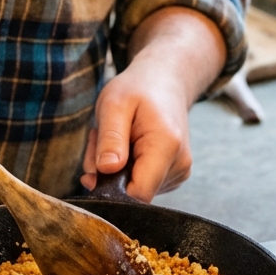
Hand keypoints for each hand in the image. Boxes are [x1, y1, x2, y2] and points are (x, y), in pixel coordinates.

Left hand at [80, 61, 192, 201]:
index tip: (96, 162)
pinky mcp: (172, 176)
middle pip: (132, 192)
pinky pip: (140, 183)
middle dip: (107, 173)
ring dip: (113, 169)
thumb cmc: (138, 89)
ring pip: (133, 189)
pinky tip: (125, 144)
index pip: (138, 194)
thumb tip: (106, 170)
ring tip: (115, 137)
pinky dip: (124, 168)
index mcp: (167, 146)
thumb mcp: (114, 104)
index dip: (110, 188)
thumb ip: (111, 139)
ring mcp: (178, 172)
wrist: (165, 81)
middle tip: (101, 139)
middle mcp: (179, 164)